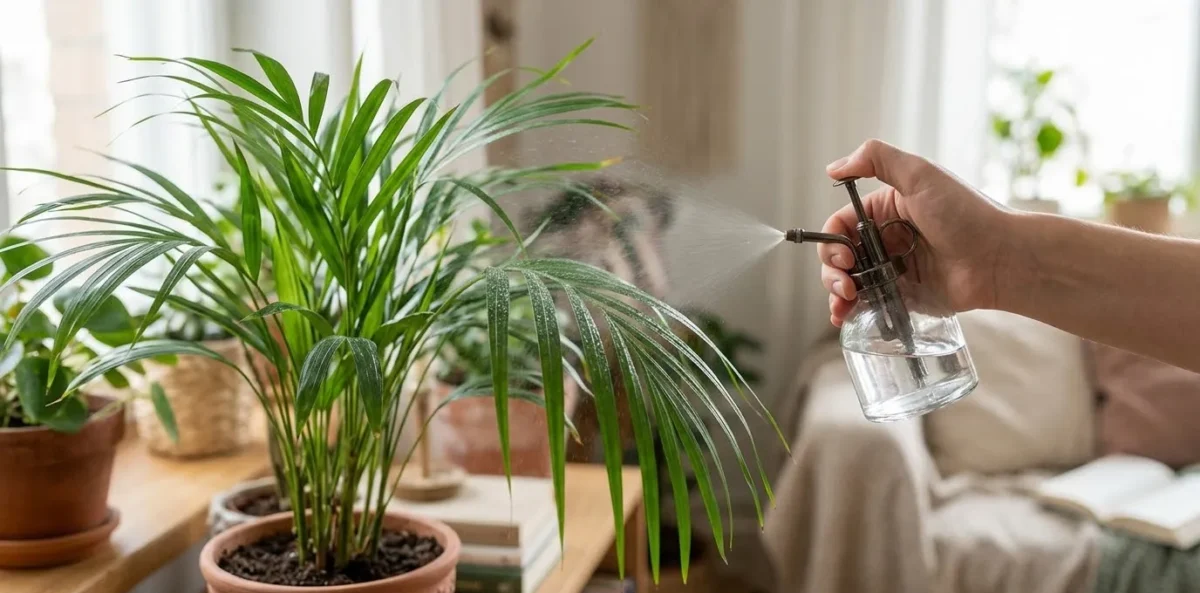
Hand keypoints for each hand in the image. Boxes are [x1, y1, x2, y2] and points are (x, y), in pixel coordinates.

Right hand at [821, 139, 1011, 326]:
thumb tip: (832, 168)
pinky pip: (870, 303)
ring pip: (850, 282)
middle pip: (840, 257)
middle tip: (844, 287)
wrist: (1002, 258)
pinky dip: (851, 312)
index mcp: (885, 210)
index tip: (845, 258)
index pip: (840, 226)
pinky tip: (844, 318)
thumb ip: (876, 159)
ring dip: (836, 294)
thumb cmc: (966, 214)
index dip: (832, 242)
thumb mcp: (920, 175)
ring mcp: (895, 269)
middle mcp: (886, 239)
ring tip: (843, 306)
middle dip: (832, 272)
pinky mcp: (905, 295)